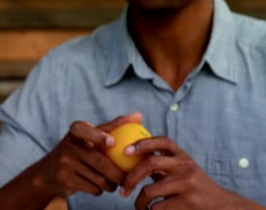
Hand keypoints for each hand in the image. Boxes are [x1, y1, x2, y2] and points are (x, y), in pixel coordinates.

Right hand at [30, 112, 142, 196]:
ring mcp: (64, 163)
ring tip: (113, 183)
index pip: (85, 130)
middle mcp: (67, 144)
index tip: (111, 142)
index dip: (98, 135)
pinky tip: (99, 187)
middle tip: (127, 178)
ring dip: (111, 184)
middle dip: (118, 173)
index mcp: (75, 131)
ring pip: (98, 178)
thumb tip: (139, 115)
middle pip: (100, 161)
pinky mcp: (65, 180)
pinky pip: (92, 188)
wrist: (48, 173)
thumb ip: (113, 126)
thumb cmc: (78, 151)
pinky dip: (99, 190)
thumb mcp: (90, 136)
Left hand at [120, 137, 244, 209]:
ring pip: (150, 190)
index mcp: (182, 156)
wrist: (221, 205)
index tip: (125, 150)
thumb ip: (162, 163)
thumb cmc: (193, 187)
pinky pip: (158, 207)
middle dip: (131, 177)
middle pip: (150, 163)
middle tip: (123, 188)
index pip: (162, 141)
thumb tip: (130, 157)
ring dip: (139, 202)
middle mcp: (185, 166)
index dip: (143, 143)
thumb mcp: (182, 170)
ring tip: (139, 206)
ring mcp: (187, 183)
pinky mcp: (189, 202)